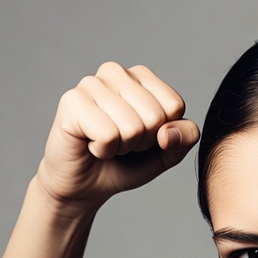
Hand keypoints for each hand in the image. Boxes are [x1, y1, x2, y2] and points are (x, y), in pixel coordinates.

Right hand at [38, 62, 199, 207]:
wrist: (86, 185)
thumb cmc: (126, 163)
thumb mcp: (167, 153)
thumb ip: (185, 137)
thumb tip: (168, 132)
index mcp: (142, 77)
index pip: (175, 105)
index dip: (163, 133)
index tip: (142, 136)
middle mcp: (115, 72)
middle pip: (155, 116)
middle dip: (142, 142)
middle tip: (121, 142)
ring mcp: (91, 84)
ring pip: (133, 127)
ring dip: (122, 147)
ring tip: (105, 143)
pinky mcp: (72, 101)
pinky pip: (108, 135)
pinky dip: (104, 151)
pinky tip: (90, 145)